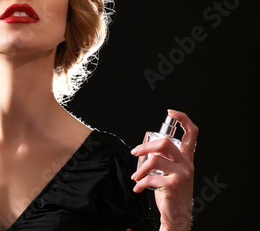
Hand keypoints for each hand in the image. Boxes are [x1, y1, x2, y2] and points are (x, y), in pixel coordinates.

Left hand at [130, 110, 197, 230]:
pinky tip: (138, 188)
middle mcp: (187, 164)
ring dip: (140, 169)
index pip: (192, 133)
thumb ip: (164, 158)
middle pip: (165, 142)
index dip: (183, 119)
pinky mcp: (173, 185)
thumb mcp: (171, 172)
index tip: (171, 112)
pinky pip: (150, 178)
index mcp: (187, 158)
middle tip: (135, 153)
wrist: (177, 214)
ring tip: (136, 176)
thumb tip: (144, 149)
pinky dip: (140, 183)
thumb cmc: (172, 192)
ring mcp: (182, 174)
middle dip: (145, 146)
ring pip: (154, 159)